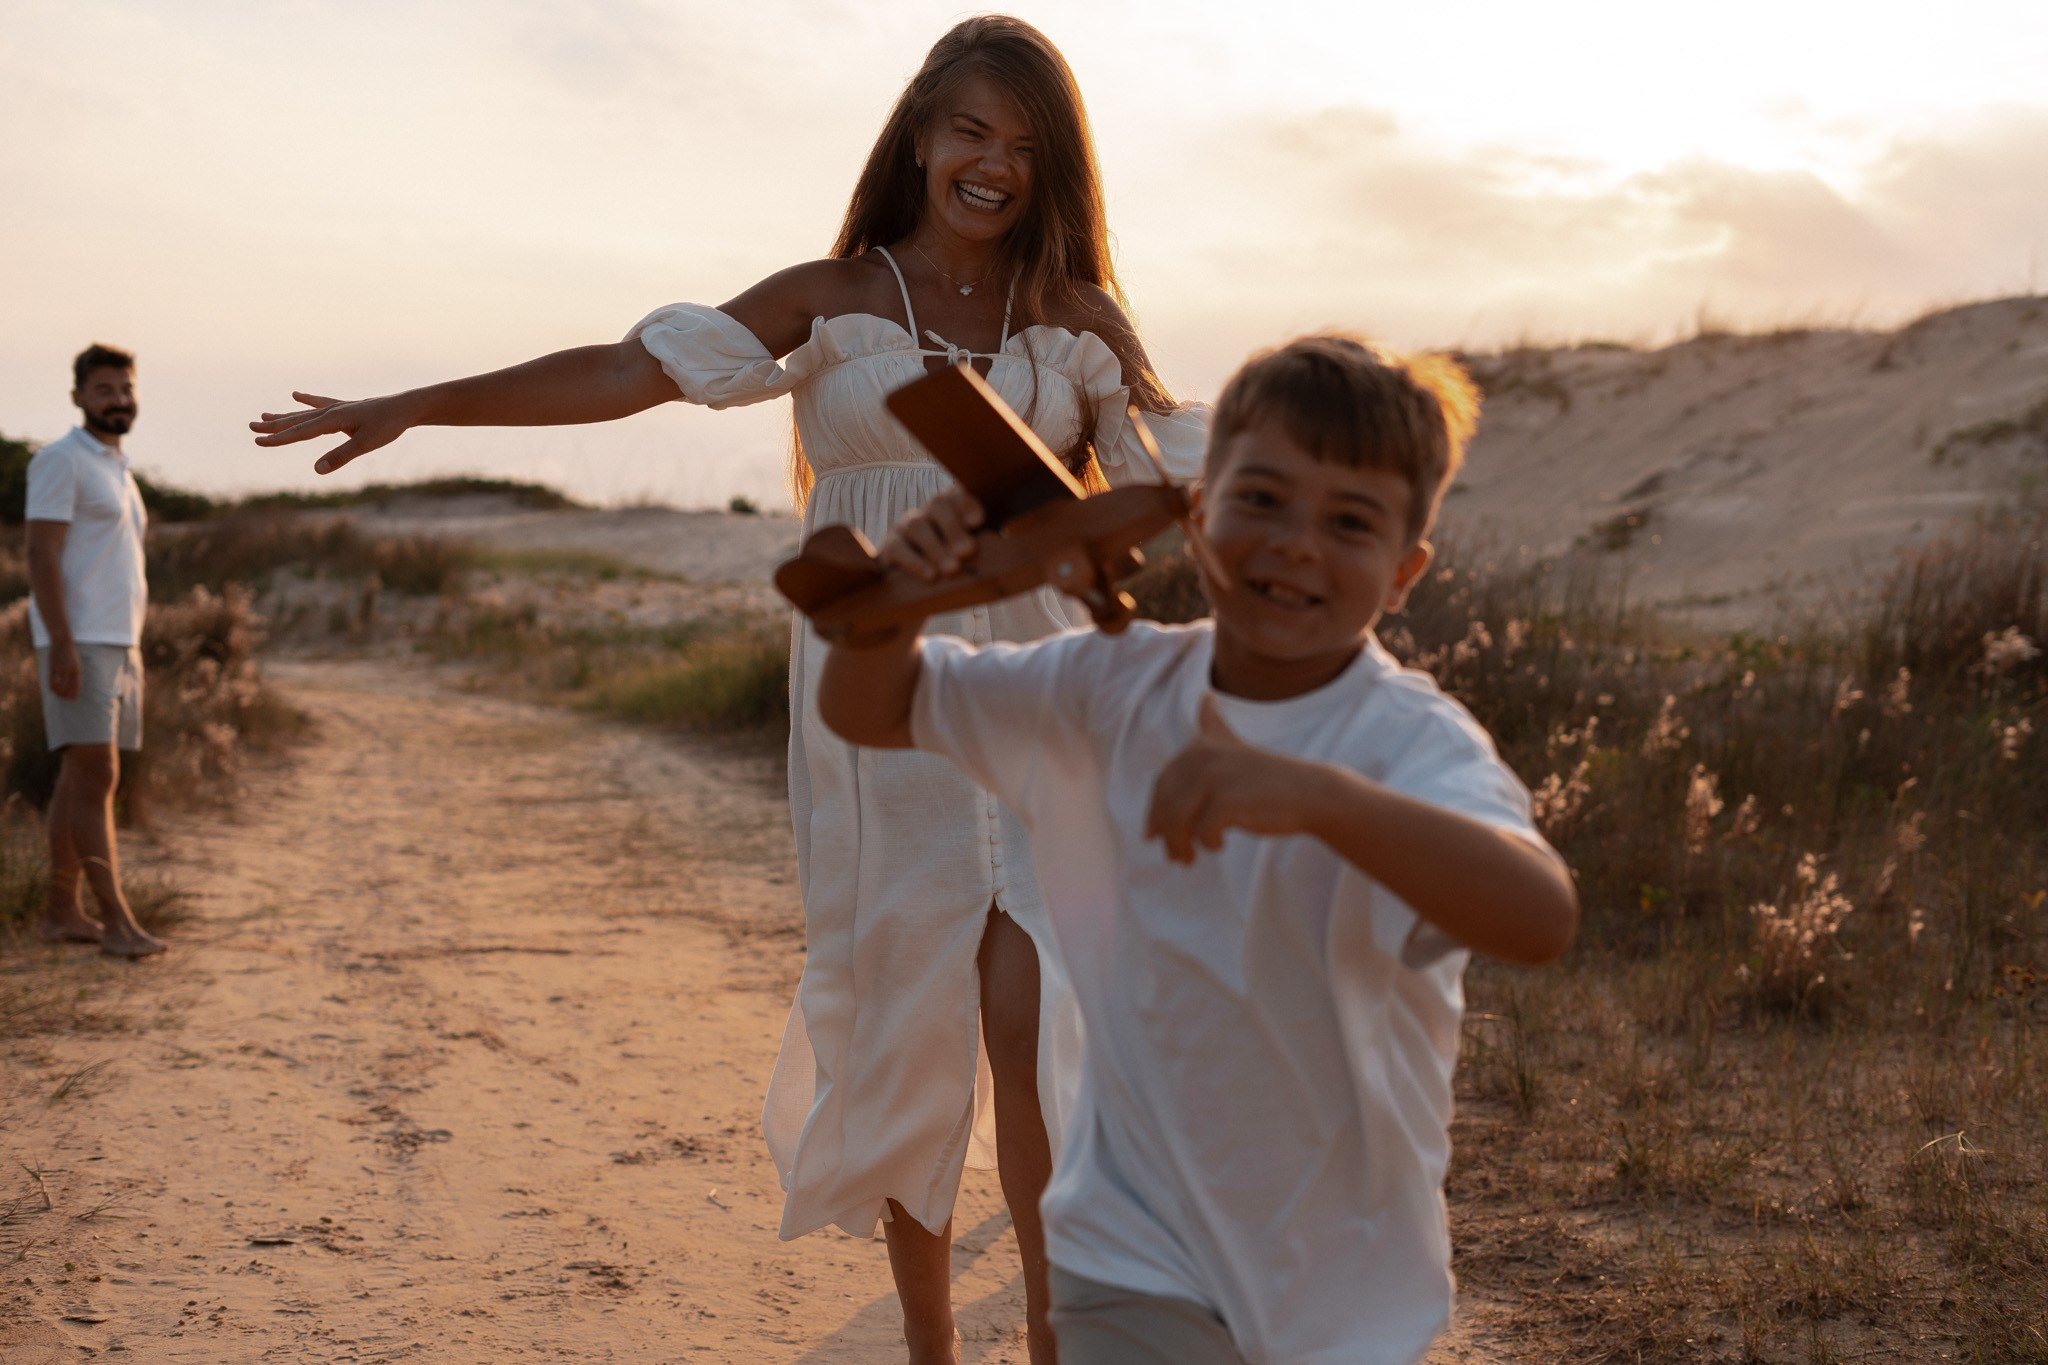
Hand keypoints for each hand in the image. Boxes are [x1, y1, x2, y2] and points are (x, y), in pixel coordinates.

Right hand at [47, 641, 80, 700]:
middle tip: (65, 698)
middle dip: (66, 695)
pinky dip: (52, 687)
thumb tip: (74, 686)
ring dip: (58, 693)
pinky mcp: (52, 668)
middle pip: (67, 688)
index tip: (73, 700)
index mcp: (78, 670)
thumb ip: (75, 674)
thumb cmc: (71, 655)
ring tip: (59, 696)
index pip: (76, 686)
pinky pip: (51, 680)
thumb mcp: (77, 664)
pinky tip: (53, 690)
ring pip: (59, 686)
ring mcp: (60, 669)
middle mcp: (69, 671)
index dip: (74, 694)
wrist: (62, 643)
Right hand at [249, 392, 413, 473]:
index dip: (278, 439)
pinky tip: (296, 395)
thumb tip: (316, 470)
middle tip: (250, 427)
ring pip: (305, 412)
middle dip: (274, 426)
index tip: (258, 441)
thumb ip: (340, 457)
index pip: (300, 432)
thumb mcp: (365, 444)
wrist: (407, 407)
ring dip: (285, 415)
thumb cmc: (388, 426)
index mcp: (332, 420)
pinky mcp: (346, 408)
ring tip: (264, 415)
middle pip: (297, 420)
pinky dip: (307, 400)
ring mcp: (338, 408)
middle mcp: (331, 412)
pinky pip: (321, 404)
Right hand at [878, 489, 984, 581]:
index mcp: (956, 506)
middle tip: (967, 551)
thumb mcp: (980, 551)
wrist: (922, 586)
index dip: (967, 502)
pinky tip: (929, 576)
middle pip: (938, 505)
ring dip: (936, 548)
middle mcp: (930, 511)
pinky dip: (913, 562)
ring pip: (917, 525)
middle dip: (953, 528)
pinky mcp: (890, 546)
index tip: (977, 520)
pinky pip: (897, 548)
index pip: (960, 493)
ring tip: (951, 568)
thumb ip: (991, 543)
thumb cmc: (961, 565)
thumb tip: (1010, 537)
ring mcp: (907, 526)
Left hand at [1144, 697, 1322, 862]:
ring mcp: (1215, 777)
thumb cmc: (1269, 779)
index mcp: (1200, 746)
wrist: (1311, 794)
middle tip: (1176, 856)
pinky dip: (1208, 843)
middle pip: (1166, 805)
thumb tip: (1205, 695)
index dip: (1155, 812)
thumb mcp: (1236, 746)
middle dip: (1166, 833)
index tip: (1152, 835)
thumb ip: (1214, 727)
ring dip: (1179, 845)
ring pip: (1177, 820)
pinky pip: (1202, 832)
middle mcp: (1202, 756)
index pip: (1162, 783)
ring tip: (1188, 859)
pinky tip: (1219, 845)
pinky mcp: (1228, 800)